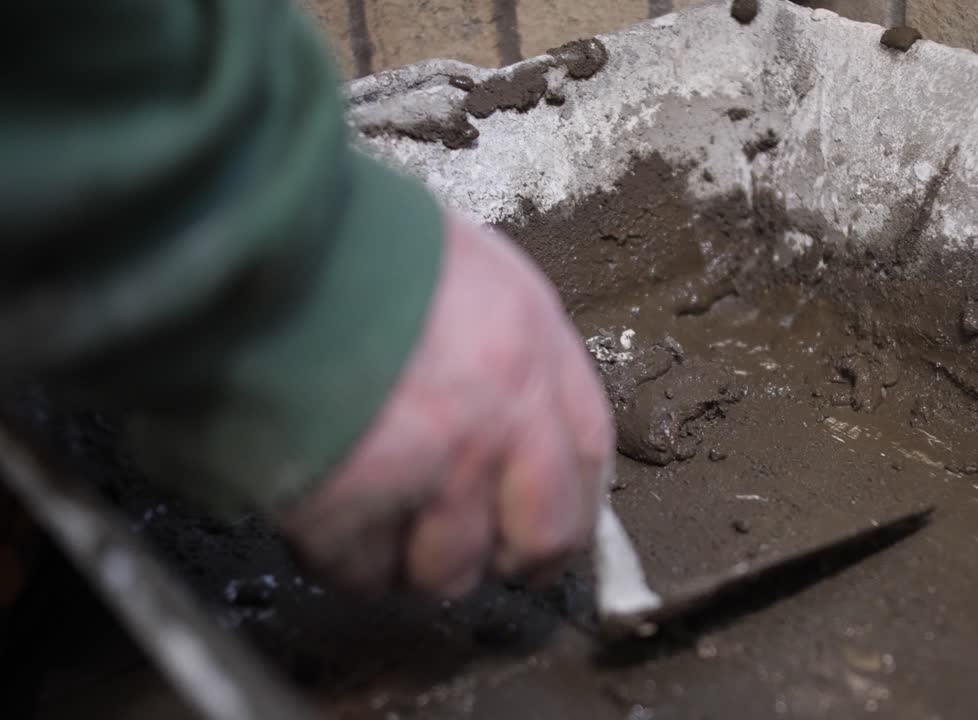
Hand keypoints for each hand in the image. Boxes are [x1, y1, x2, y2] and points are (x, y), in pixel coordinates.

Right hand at [276, 213, 613, 595]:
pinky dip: (344, 559)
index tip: (548, 527)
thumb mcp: (464, 267)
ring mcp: (431, 469)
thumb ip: (502, 342)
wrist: (257, 250)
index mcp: (529, 347)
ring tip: (379, 514)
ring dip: (416, 558)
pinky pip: (363, 573)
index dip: (571, 504)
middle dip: (511, 556)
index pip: (590, 454)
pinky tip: (326, 514)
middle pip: (540, 535)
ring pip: (450, 569)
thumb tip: (514, 413)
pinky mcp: (353, 508)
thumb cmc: (351, 244)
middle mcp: (498, 417)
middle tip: (477, 550)